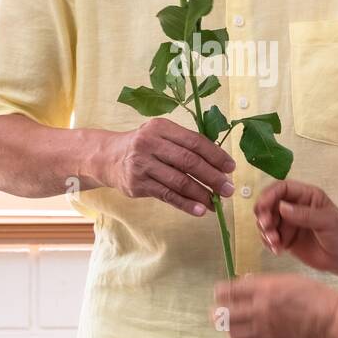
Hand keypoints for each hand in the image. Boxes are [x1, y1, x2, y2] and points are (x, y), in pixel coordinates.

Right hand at [98, 117, 234, 216]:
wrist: (108, 157)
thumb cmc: (144, 146)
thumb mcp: (161, 134)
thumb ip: (185, 143)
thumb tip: (219, 164)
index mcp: (161, 127)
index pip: (194, 141)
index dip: (215, 155)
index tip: (230, 168)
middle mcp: (149, 143)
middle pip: (189, 162)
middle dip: (212, 177)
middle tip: (228, 189)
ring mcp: (142, 165)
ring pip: (179, 181)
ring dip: (202, 194)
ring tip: (216, 203)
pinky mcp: (137, 184)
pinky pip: (167, 196)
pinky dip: (186, 204)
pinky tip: (200, 210)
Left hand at [213, 273, 337, 337]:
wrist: (330, 319)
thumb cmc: (312, 295)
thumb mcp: (286, 279)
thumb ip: (262, 283)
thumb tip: (243, 284)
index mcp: (263, 289)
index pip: (227, 291)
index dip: (220, 292)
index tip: (220, 294)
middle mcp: (259, 309)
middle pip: (223, 314)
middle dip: (218, 312)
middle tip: (220, 312)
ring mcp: (264, 330)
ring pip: (232, 333)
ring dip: (231, 328)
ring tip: (236, 326)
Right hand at [253, 180, 337, 282]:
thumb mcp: (327, 221)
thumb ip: (304, 214)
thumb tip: (281, 207)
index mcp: (306, 196)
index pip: (282, 188)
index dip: (269, 195)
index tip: (262, 207)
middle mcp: (294, 207)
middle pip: (269, 204)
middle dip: (263, 214)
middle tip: (267, 226)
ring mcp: (289, 223)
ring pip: (266, 222)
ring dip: (265, 231)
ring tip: (276, 243)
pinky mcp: (285, 239)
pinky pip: (269, 238)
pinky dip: (268, 243)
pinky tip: (277, 251)